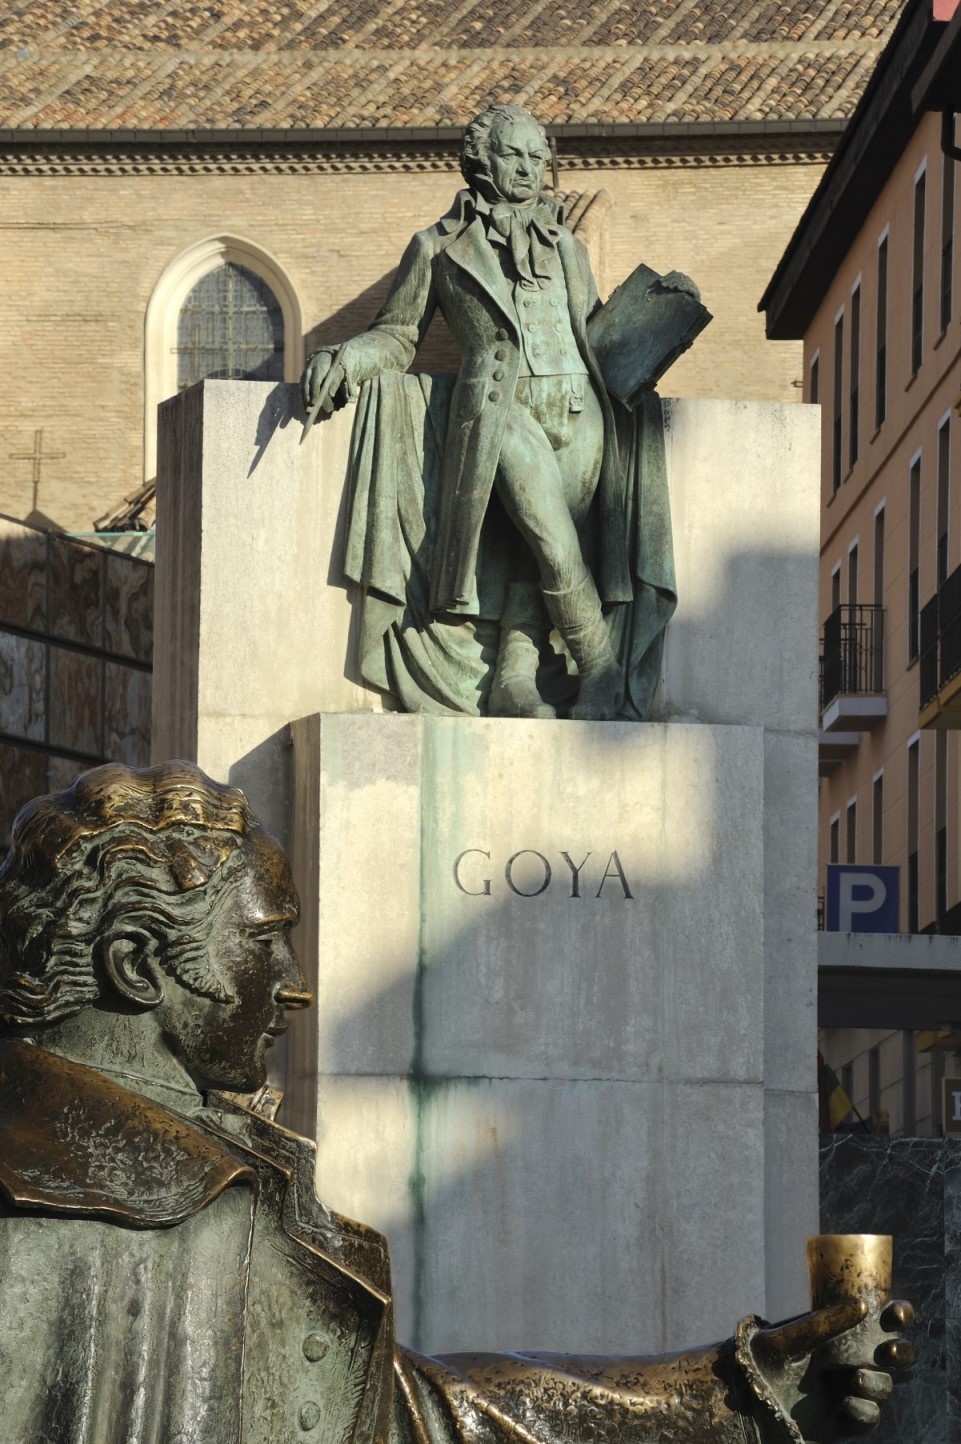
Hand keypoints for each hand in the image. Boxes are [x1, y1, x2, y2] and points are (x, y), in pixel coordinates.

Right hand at [301, 340, 364, 418]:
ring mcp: (305, 373)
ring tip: (306, 412)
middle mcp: (310, 369)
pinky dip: (303, 397)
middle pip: (306, 385)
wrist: (328, 355)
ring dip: (304, 400)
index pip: (315, 381)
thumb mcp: (340, 372)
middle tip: (309, 411)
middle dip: (307, 399)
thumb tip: (330, 394)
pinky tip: (306, 406)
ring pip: (302, 387)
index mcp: (319, 367)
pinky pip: (301, 387)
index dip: (314, 392)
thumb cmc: (337, 366)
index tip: (314, 403)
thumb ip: (336, 382)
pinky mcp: (304, 376)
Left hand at [749, 1297, 914, 1441]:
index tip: (896, 1311)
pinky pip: (870, 1418)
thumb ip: (823, 1322)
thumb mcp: (791, 1337)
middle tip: (889, 1351)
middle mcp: (852, 1360)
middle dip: (901, 1352)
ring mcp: (851, 1390)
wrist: (747, 1399)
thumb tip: (863, 1305)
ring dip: (878, 1383)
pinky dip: (865, 1411)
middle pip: (895, 1356)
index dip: (898, 1314)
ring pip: (884, 1386)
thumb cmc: (765, 1358)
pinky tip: (847, 1404)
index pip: (881, 1321)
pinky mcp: (845, 1420)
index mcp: (842, 1333)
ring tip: (855, 1379)